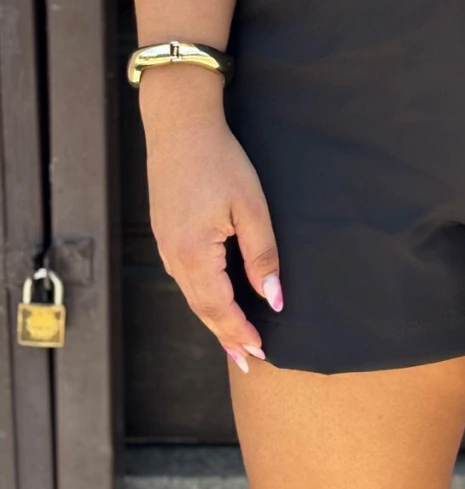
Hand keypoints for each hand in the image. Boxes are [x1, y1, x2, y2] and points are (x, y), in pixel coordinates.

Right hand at [141, 67, 282, 374]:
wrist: (180, 126)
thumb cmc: (220, 161)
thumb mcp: (251, 207)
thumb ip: (262, 254)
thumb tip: (274, 298)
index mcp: (194, 254)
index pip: (220, 308)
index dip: (240, 332)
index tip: (261, 354)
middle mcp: (174, 256)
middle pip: (202, 308)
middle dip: (226, 335)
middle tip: (248, 361)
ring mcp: (166, 245)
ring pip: (192, 294)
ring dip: (214, 318)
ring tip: (235, 339)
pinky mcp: (166, 232)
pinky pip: (186, 276)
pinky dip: (203, 295)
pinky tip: (215, 298)